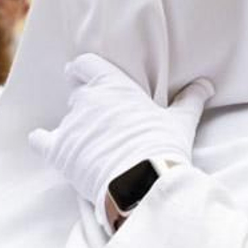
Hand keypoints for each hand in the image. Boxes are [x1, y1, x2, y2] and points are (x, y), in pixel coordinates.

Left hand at [29, 55, 211, 223]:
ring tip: (92, 143)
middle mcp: (86, 100)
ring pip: (66, 118)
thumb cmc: (162, 147)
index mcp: (112, 85)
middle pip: (76, 92)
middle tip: (101, 116)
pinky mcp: (59, 151)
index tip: (88, 77)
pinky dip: (43, 140)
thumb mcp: (180, 122)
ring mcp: (70, 126)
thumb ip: (190, 100)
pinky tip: (45, 142)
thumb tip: (206, 85)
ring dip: (76, 126)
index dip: (85, 71)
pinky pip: (41, 140)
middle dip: (85, 101)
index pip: (85, 64)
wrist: (142, 183)